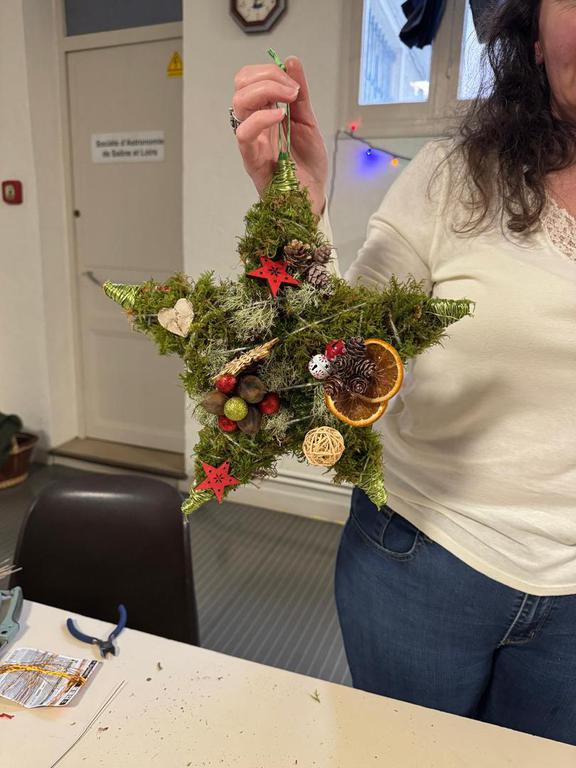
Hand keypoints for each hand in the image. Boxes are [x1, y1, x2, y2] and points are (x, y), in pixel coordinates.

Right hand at [232, 56, 328, 216]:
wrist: (311, 197)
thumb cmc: (307, 166)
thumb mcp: (308, 122)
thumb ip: (300, 94)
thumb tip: (292, 62)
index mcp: (265, 113)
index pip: (251, 79)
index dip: (269, 71)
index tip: (293, 83)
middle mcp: (255, 124)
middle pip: (241, 84)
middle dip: (267, 76)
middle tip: (291, 90)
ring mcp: (252, 141)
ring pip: (238, 103)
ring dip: (266, 91)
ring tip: (288, 101)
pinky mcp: (251, 159)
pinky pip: (244, 133)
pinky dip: (262, 118)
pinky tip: (280, 117)